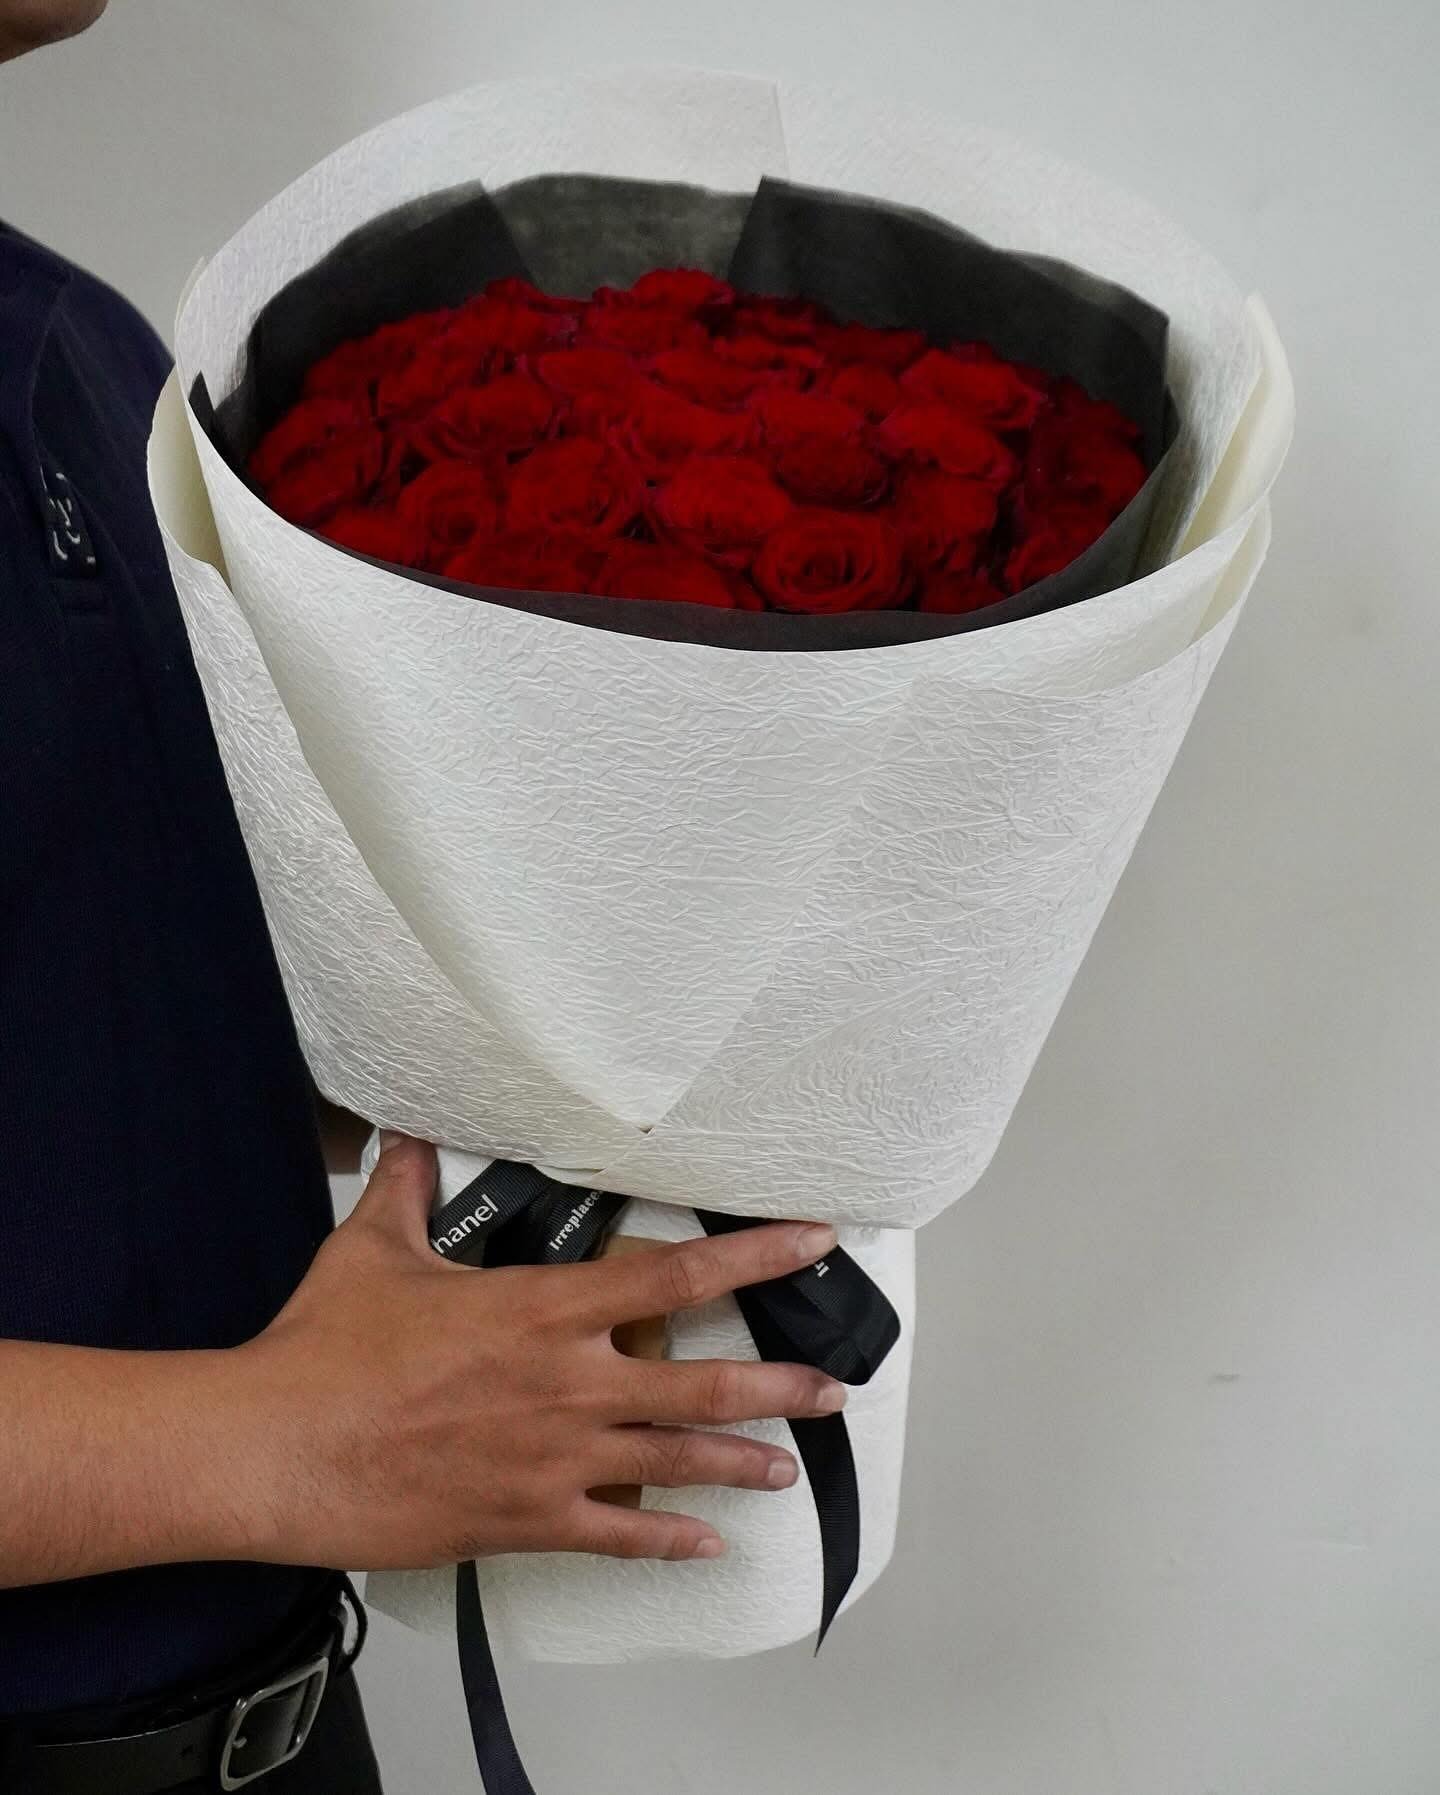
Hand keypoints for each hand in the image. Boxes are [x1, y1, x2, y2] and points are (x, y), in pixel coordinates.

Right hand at [234, 1133, 843, 1568]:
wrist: (277, 1448)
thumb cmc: (326, 1351)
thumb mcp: (375, 1249)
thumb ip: (411, 1187)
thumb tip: (412, 1137)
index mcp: (544, 1308)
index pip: (676, 1273)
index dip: (755, 1257)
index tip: (812, 1244)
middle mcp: (569, 1383)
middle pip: (704, 1383)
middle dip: (779, 1385)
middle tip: (831, 1389)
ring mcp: (556, 1458)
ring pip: (678, 1459)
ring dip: (743, 1462)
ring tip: (789, 1466)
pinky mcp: (527, 1519)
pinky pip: (618, 1535)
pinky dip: (669, 1540)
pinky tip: (707, 1547)